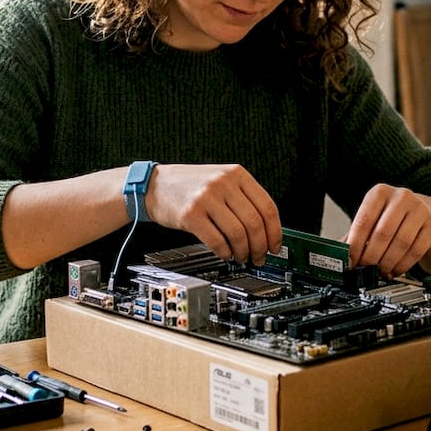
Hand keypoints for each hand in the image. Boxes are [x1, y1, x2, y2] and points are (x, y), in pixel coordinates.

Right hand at [144, 164, 281, 265]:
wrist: (155, 184)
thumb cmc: (189, 185)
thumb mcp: (220, 180)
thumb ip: (242, 198)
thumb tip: (266, 232)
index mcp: (236, 174)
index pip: (267, 207)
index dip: (275, 232)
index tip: (275, 246)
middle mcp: (223, 183)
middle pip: (254, 223)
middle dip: (260, 247)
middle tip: (259, 257)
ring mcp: (206, 198)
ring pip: (238, 234)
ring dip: (243, 252)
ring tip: (241, 257)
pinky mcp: (191, 215)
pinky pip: (216, 240)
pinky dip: (225, 252)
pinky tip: (225, 254)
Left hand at [344, 184, 430, 279]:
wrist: (426, 209)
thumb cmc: (393, 215)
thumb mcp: (374, 216)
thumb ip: (357, 234)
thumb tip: (342, 255)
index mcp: (380, 192)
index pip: (364, 220)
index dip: (355, 245)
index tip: (350, 261)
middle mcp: (401, 197)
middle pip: (383, 233)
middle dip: (371, 256)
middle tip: (365, 269)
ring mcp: (420, 210)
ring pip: (401, 243)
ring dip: (388, 263)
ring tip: (380, 272)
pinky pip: (416, 250)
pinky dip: (403, 265)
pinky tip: (395, 270)